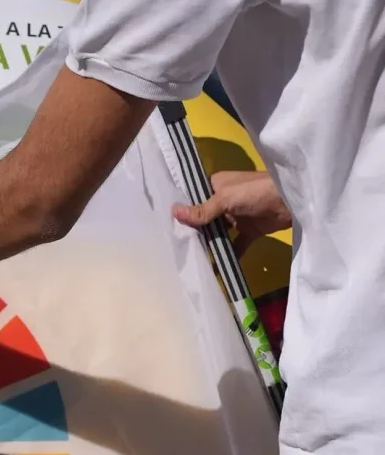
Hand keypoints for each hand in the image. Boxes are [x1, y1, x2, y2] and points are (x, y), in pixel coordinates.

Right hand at [172, 170, 291, 256]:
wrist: (291, 200)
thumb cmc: (255, 191)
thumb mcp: (225, 199)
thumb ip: (202, 211)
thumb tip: (173, 213)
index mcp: (216, 185)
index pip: (194, 196)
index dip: (182, 208)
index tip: (164, 222)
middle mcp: (223, 200)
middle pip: (203, 217)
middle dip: (192, 230)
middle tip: (172, 244)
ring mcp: (236, 216)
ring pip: (217, 232)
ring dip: (207, 243)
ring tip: (189, 257)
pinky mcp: (249, 231)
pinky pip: (235, 245)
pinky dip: (228, 255)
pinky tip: (215, 269)